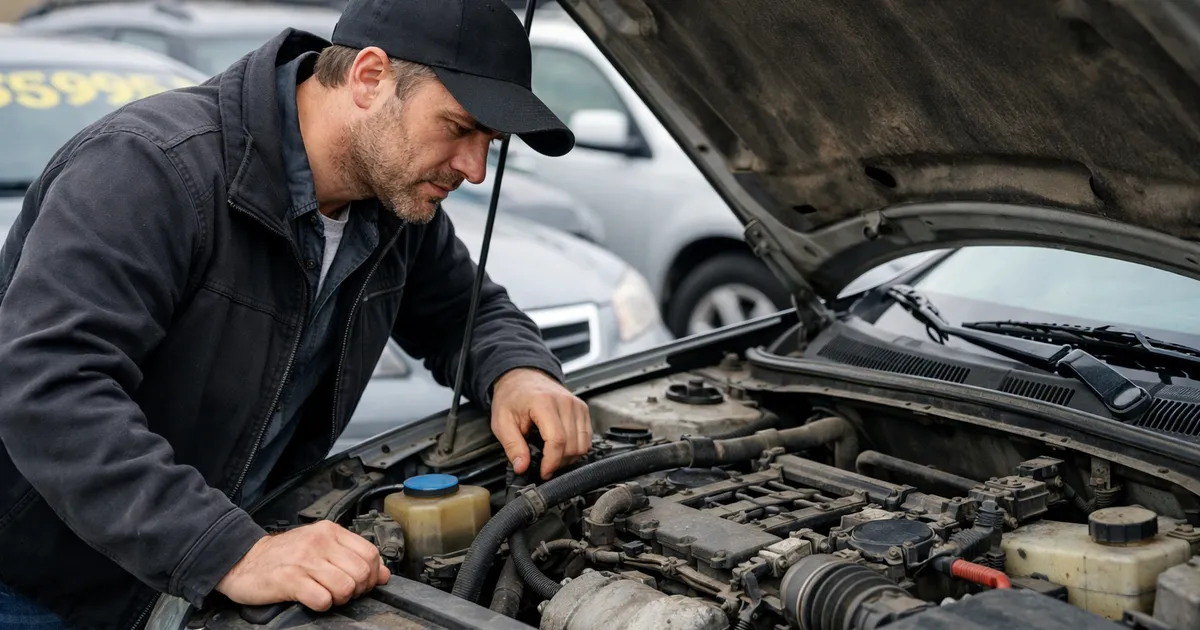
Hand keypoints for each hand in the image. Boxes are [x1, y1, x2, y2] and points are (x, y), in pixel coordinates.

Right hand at [215, 521, 389, 610]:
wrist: (243, 560)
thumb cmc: (284, 556)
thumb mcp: (320, 547)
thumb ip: (352, 556)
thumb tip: (384, 574)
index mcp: (330, 531)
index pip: (370, 553)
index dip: (373, 575)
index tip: (363, 584)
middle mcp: (319, 542)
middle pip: (362, 572)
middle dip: (357, 590)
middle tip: (342, 593)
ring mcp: (304, 560)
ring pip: (345, 587)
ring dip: (340, 599)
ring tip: (327, 596)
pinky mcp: (289, 580)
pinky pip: (322, 599)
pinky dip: (322, 605)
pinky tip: (312, 599)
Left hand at [490, 368, 591, 478]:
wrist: (523, 377)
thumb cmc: (512, 396)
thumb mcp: (502, 421)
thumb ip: (512, 445)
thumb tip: (521, 467)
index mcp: (543, 403)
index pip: (557, 440)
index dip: (551, 462)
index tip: (543, 472)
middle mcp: (565, 402)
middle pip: (572, 445)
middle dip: (558, 463)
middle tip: (544, 466)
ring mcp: (576, 405)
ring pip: (583, 444)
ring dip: (569, 458)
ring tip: (552, 458)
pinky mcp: (582, 409)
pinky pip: (587, 437)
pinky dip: (576, 448)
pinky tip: (562, 449)